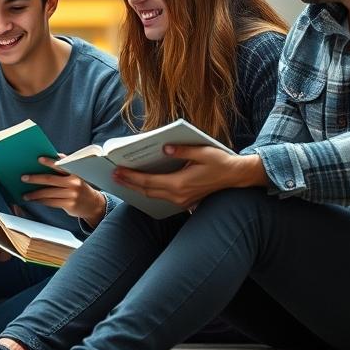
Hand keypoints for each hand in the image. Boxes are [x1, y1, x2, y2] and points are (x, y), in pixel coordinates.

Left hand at [22, 155, 107, 226]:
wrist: (94, 205)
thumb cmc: (81, 187)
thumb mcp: (77, 176)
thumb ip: (66, 167)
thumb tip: (55, 156)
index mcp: (75, 173)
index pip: (61, 165)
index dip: (50, 162)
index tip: (39, 159)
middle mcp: (73, 183)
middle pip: (50, 180)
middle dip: (35, 178)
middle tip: (24, 178)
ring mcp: (71, 195)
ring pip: (48, 193)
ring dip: (35, 194)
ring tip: (25, 194)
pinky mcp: (69, 205)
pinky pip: (51, 202)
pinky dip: (41, 201)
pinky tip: (34, 200)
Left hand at [113, 145, 267, 208]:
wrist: (236, 176)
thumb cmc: (220, 162)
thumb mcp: (202, 151)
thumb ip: (182, 150)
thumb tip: (164, 148)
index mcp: (180, 183)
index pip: (148, 181)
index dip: (130, 177)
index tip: (116, 171)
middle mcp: (178, 195)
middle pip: (147, 190)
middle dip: (129, 183)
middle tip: (113, 175)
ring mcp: (181, 201)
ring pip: (153, 195)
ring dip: (137, 188)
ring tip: (123, 179)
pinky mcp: (185, 201)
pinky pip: (161, 197)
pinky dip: (149, 190)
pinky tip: (141, 184)